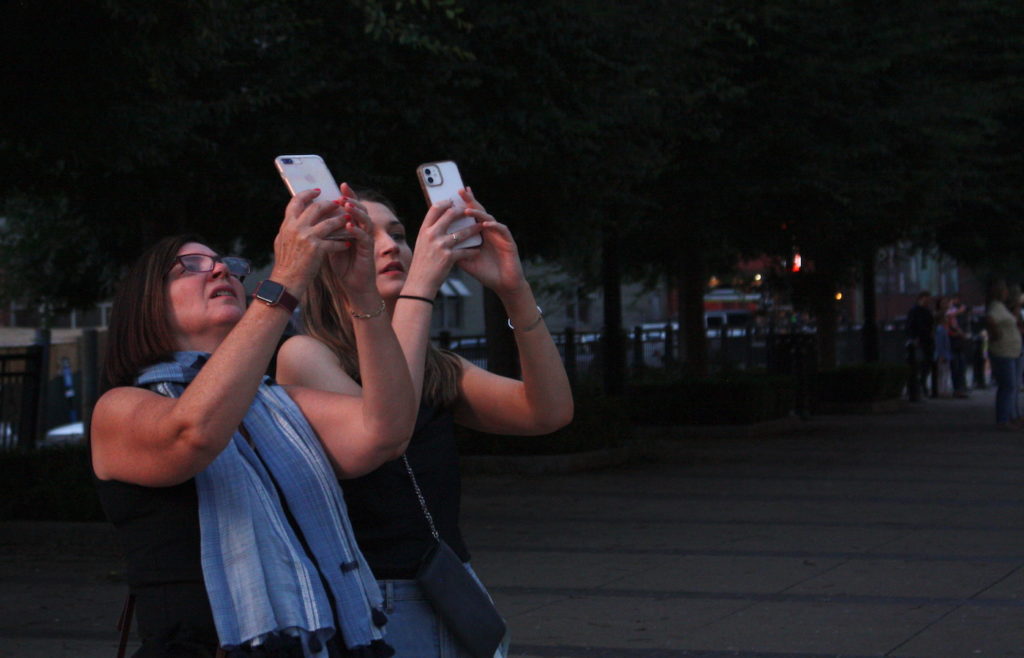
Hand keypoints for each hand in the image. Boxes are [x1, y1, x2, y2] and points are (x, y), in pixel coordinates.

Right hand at [271, 188, 349, 294]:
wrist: (286, 281)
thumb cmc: (286, 263)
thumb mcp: (282, 241)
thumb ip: (290, 229)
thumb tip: (295, 218)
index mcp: (287, 224)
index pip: (296, 201)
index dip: (308, 194)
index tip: (318, 191)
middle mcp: (295, 227)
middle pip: (316, 208)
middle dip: (330, 204)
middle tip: (339, 203)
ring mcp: (306, 237)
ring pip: (329, 222)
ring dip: (341, 220)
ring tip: (349, 220)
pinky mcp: (316, 248)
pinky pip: (334, 242)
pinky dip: (341, 243)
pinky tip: (347, 244)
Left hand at [324, 183, 380, 302]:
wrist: (353, 284)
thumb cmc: (343, 264)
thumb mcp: (331, 243)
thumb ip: (326, 229)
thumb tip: (310, 215)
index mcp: (352, 226)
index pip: (351, 207)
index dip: (348, 195)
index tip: (340, 186)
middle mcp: (361, 230)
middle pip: (360, 209)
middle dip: (353, 200)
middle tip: (344, 195)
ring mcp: (366, 239)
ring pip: (365, 220)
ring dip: (356, 212)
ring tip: (347, 206)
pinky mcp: (368, 250)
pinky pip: (364, 237)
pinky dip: (356, 230)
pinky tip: (348, 226)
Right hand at [403, 199, 482, 296]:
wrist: (419, 284)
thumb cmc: (422, 265)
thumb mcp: (422, 245)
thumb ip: (431, 233)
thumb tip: (442, 222)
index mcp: (424, 231)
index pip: (435, 209)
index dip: (446, 203)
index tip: (454, 202)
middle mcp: (431, 235)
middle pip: (450, 215)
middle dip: (463, 211)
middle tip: (471, 211)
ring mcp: (440, 246)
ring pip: (462, 232)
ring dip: (474, 229)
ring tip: (481, 227)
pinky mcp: (448, 257)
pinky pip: (465, 251)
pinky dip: (472, 251)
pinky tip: (477, 250)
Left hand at [454, 187, 526, 295]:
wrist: (504, 285)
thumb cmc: (486, 273)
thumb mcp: (466, 261)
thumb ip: (455, 251)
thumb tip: (438, 243)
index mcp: (480, 234)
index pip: (470, 216)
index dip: (462, 205)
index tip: (450, 197)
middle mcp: (490, 231)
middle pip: (479, 213)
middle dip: (470, 201)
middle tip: (460, 191)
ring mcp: (500, 235)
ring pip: (489, 219)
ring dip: (479, 214)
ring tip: (468, 210)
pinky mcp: (509, 242)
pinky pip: (502, 230)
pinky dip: (494, 226)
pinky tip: (485, 225)